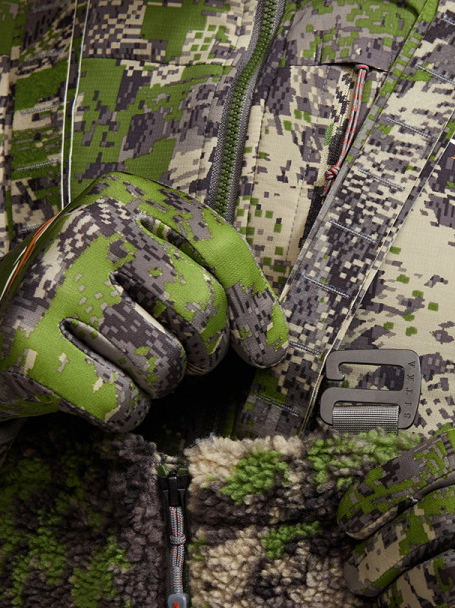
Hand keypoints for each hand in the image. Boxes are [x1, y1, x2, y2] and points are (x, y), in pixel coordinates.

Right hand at [0, 172, 287, 430]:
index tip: (265, 349)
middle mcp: (88, 229)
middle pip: (201, 307)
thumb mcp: (150, 266)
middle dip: (203, 349)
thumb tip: (275, 346)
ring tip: (124, 362)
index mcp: (123, 196)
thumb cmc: (95, 299)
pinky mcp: (27, 346)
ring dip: (158, 381)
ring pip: (164, 362)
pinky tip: (95, 386)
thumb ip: (217, 284)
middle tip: (179, 353)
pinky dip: (121, 411)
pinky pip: (122, 403)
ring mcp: (53, 285)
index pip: (220, 246)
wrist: (2, 331)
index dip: (254, 305)